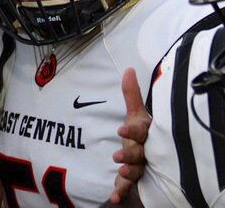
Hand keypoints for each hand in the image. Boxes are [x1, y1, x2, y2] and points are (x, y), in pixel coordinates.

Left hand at [110, 68, 149, 203]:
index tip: (122, 129)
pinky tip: (114, 198)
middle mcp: (146, 150)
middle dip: (130, 156)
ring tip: (121, 173)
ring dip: (129, 173)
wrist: (150, 153)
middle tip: (117, 158)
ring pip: (137, 170)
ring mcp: (141, 165)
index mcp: (146, 134)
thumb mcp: (135, 114)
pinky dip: (122, 192)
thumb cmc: (141, 131)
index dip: (132, 131)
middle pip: (139, 153)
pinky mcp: (134, 178)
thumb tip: (128, 70)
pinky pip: (129, 187)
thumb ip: (131, 95)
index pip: (140, 131)